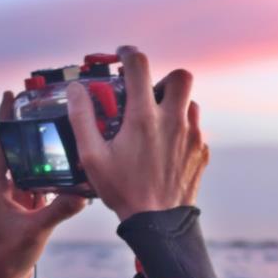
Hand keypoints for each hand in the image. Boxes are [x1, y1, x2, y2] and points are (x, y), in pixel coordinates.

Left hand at [0, 91, 86, 277]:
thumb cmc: (7, 256)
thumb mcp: (36, 230)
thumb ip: (60, 209)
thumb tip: (83, 192)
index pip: (1, 144)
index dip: (5, 118)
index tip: (10, 95)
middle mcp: (2, 188)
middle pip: (17, 151)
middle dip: (30, 130)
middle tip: (44, 107)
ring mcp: (13, 197)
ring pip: (29, 167)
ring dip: (43, 153)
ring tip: (60, 132)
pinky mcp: (23, 208)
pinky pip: (38, 185)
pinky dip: (51, 176)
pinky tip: (67, 167)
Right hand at [68, 45, 208, 221]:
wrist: (158, 223)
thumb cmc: (123, 190)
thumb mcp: (91, 156)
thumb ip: (82, 118)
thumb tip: (77, 90)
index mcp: (143, 117)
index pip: (139, 66)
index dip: (128, 53)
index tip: (122, 55)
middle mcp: (173, 120)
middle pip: (180, 76)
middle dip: (163, 78)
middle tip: (147, 93)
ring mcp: (192, 135)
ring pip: (190, 103)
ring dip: (173, 105)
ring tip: (154, 124)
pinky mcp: (201, 151)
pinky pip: (195, 128)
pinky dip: (181, 129)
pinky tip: (164, 147)